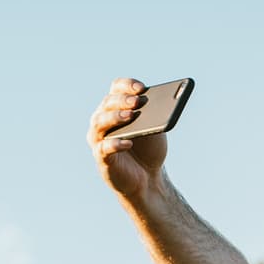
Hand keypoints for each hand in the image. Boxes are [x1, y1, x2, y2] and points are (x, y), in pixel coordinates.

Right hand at [89, 77, 168, 199]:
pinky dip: (115, 144)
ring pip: (100, 122)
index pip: (116, 88)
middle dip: (122, 100)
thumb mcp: (156, 129)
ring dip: (115, 117)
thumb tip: (163, 103)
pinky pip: (104, 148)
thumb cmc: (149, 149)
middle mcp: (103, 119)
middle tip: (137, 102)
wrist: (148, 178)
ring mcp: (99, 138)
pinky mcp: (101, 158)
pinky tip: (128, 142)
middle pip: (108, 103)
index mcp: (116, 107)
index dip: (127, 85)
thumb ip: (156, 115)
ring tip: (131, 116)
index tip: (141, 88)